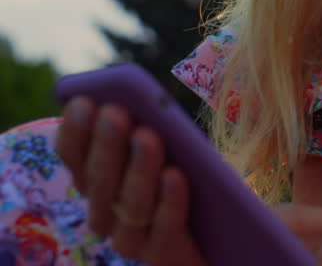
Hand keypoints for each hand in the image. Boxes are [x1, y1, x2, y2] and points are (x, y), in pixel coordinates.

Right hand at [54, 97, 207, 265]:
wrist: (224, 230)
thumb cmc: (192, 173)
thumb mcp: (172, 142)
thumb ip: (152, 122)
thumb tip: (146, 95)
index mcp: (96, 180)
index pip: (73, 156)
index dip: (75, 131)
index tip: (84, 102)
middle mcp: (105, 212)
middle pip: (100, 180)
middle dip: (107, 145)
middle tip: (115, 113)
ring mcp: (130, 238)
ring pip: (130, 204)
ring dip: (138, 169)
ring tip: (148, 136)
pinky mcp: (163, 255)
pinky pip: (164, 229)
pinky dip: (169, 201)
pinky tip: (175, 175)